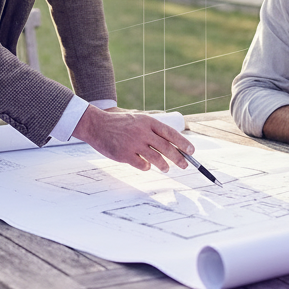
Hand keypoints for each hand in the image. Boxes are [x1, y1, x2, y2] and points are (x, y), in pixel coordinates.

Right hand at [72, 106, 193, 171]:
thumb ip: (152, 129)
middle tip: (184, 165)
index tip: (192, 151)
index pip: (170, 133)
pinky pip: (142, 165)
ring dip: (164, 165)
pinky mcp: (124, 155)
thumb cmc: (119, 124)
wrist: (96, 125)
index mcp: (147, 122)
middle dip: (179, 158)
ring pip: (156, 158)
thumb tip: (172, 143)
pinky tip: (146, 166)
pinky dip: (147, 167)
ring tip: (166, 168)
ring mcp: (133, 144)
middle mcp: (142, 132)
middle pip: (166, 148)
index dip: (183, 143)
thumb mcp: (137, 119)